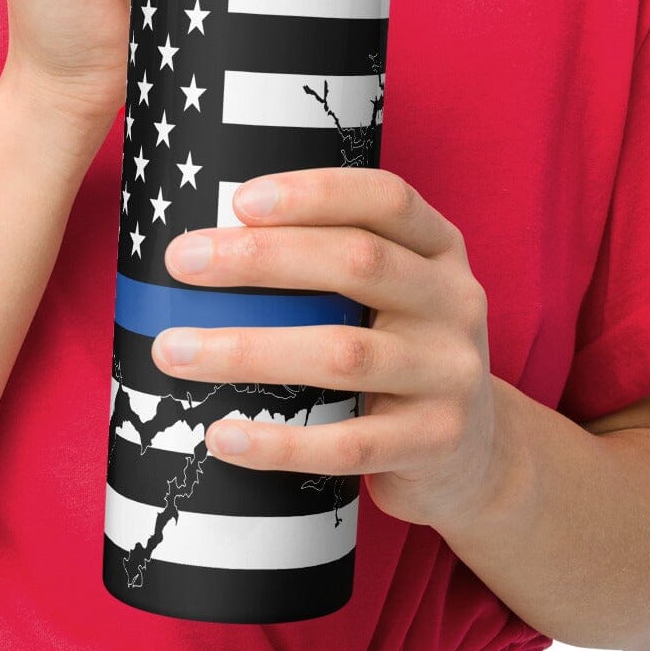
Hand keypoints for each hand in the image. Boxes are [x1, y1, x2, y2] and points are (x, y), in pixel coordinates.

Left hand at [152, 167, 502, 532]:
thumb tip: (206, 247)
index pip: (386, 200)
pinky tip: (221, 435)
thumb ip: (332, 266)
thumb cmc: (399, 355)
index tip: (239, 200)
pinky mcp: (435, 442)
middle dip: (260, 257)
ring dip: (247, 350)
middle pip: (358, 263)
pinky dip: (278, 442)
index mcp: (440, 249)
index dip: (315, 193)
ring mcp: (452, 374)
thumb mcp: (392, 296)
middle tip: (181, 261)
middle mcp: (456, 301)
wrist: (477, 457)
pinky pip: (347, 444)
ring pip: (342, 354)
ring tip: (173, 352)